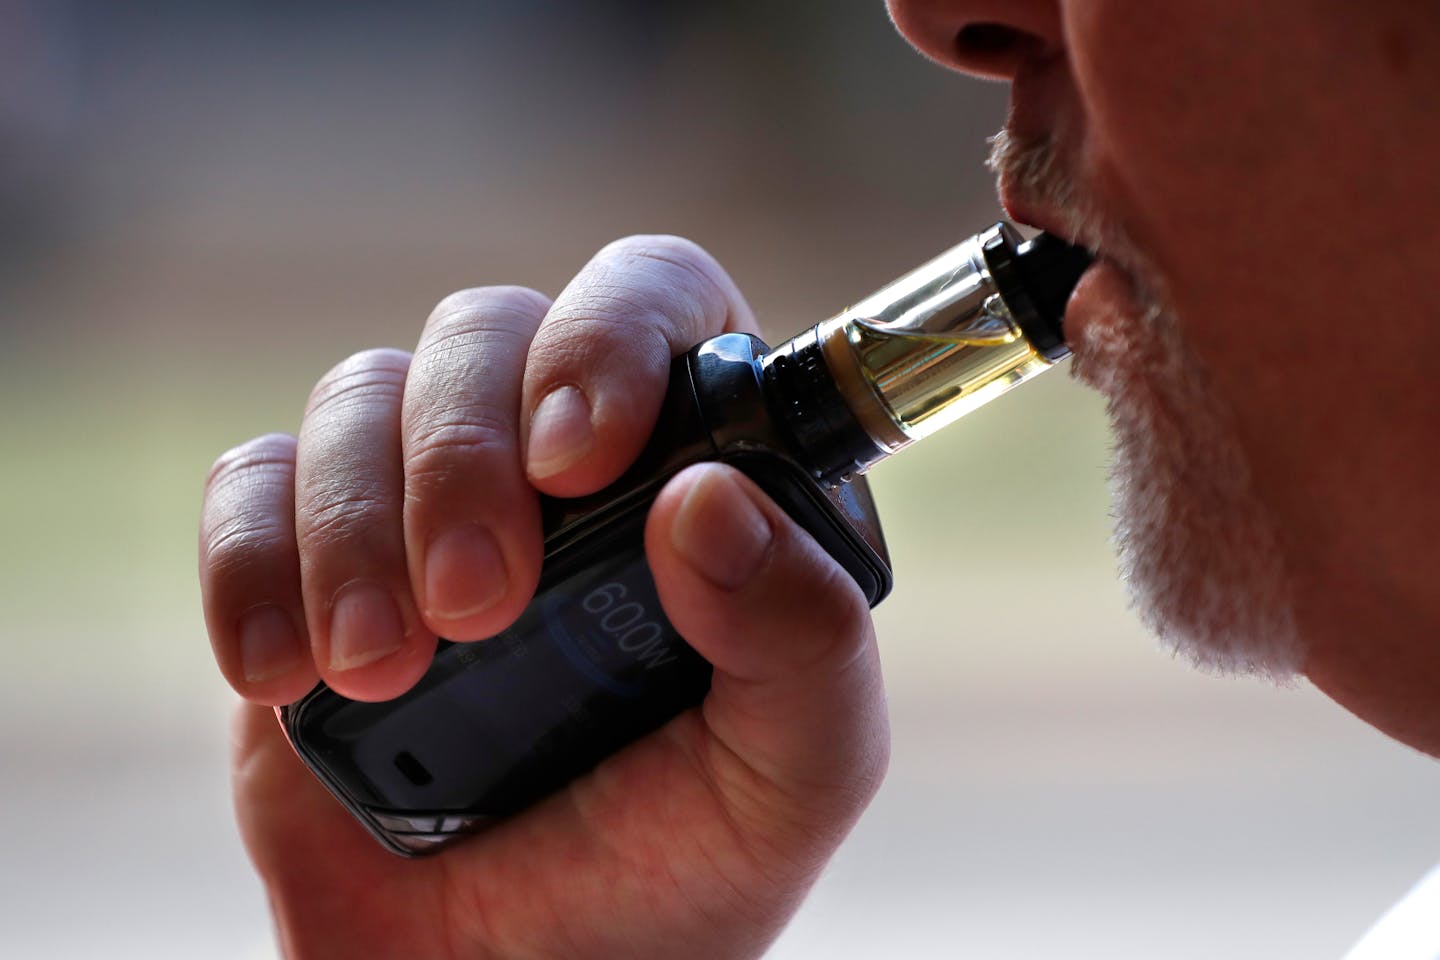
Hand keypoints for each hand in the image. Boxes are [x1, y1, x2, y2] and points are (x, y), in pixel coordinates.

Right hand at [199, 236, 888, 958]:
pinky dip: (252, 561)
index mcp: (693, 466)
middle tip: (481, 608)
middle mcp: (556, 458)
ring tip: (387, 672)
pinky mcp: (310, 562)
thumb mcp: (792, 772)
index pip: (656, 297)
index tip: (585, 459)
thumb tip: (712, 501)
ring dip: (358, 526)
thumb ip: (802, 639)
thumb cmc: (676, 863)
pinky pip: (250, 485)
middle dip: (466, 458)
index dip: (611, 337)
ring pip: (360, 397)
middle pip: (487, 330)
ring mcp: (424, 500)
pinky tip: (281, 673)